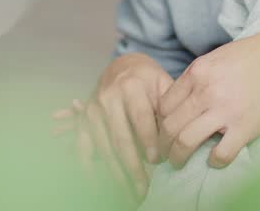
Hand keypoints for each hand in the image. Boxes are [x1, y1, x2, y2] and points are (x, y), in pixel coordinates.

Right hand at [54, 53, 171, 200]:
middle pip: (120, 137)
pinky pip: (83, 147)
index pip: (140, 116)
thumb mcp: (162, 84)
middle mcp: (108, 97)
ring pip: (104, 147)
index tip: (157, 160)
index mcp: (131, 86)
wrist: (122, 67)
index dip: (148, 139)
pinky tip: (99, 185)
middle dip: (132, 166)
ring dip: (116, 173)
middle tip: (144, 188)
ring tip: (130, 192)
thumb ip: (169, 108)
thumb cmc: (148, 80)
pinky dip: (89, 167)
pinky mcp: (84, 121)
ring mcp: (93, 110)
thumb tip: (176, 138)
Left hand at [157, 32, 259, 169]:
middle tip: (164, 153)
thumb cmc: (252, 56)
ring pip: (186, 142)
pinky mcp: (246, 126)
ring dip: (178, 156)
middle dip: (163, 144)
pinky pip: (221, 153)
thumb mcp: (216, 57)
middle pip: (170, 126)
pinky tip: (215, 160)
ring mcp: (226, 110)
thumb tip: (177, 101)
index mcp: (198, 72)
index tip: (162, 132)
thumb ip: (196, 78)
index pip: (164, 105)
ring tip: (179, 162)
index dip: (158, 122)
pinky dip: (214, 161)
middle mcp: (207, 91)